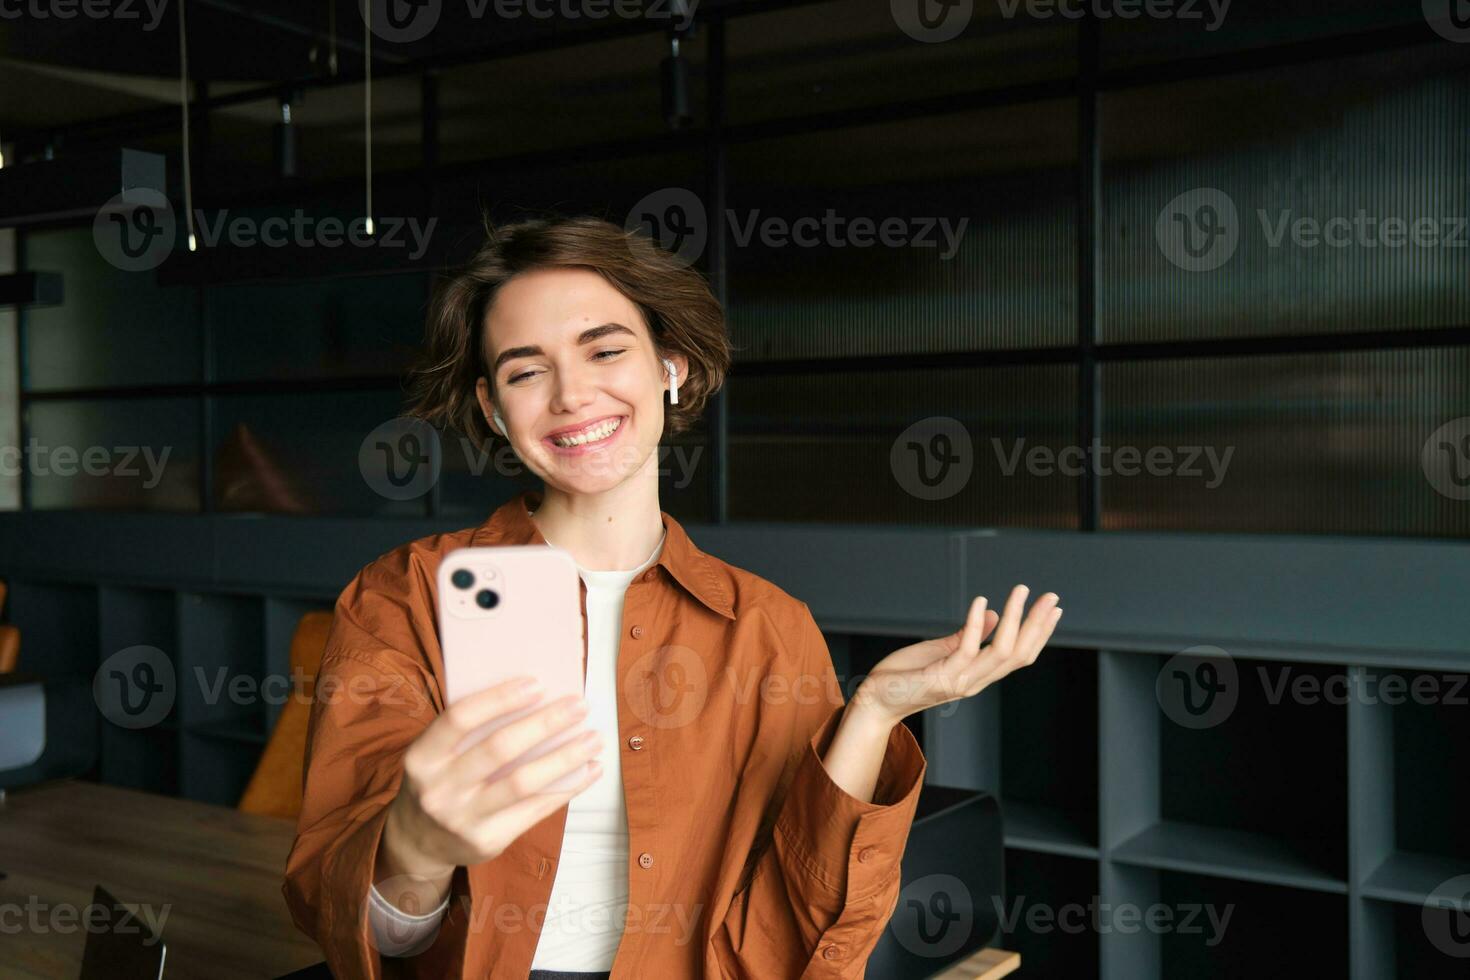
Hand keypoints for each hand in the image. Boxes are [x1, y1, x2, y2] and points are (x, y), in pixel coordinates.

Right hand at [374, 678, 602, 910]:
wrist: (419, 843)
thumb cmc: (439, 782)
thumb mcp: (436, 755)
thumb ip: (469, 732)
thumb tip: (534, 696)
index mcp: (422, 757)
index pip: (460, 718)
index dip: (499, 699)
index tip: (537, 684)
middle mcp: (438, 789)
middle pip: (499, 749)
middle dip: (545, 723)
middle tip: (579, 705)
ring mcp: (463, 819)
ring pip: (523, 782)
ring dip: (565, 757)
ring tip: (594, 738)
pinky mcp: (487, 841)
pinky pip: (535, 810)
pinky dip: (567, 788)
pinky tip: (589, 770)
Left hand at [852, 585, 1062, 726]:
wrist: (876, 701)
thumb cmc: (906, 676)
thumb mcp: (942, 650)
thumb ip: (968, 636)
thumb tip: (993, 615)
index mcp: (978, 675)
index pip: (1019, 655)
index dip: (1039, 633)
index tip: (1053, 609)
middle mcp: (975, 681)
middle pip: (1019, 654)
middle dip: (1037, 624)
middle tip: (1051, 597)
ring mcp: (960, 681)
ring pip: (1001, 652)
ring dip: (1014, 619)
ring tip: (1021, 592)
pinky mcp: (941, 676)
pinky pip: (966, 649)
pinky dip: (976, 624)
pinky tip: (981, 601)